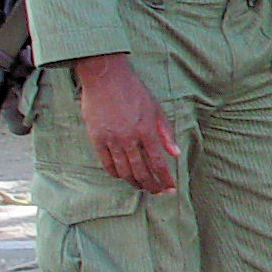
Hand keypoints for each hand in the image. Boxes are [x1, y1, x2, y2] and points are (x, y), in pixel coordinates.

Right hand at [73, 54, 180, 194]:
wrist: (106, 78)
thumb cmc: (134, 91)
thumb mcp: (156, 108)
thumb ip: (165, 133)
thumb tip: (175, 154)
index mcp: (146, 130)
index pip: (158, 163)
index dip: (165, 179)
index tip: (170, 189)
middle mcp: (129, 139)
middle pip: (141, 171)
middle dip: (152, 186)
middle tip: (158, 193)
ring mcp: (111, 140)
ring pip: (124, 171)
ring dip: (135, 183)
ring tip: (142, 187)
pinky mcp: (96, 139)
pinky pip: (106, 163)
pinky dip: (116, 173)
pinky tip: (123, 177)